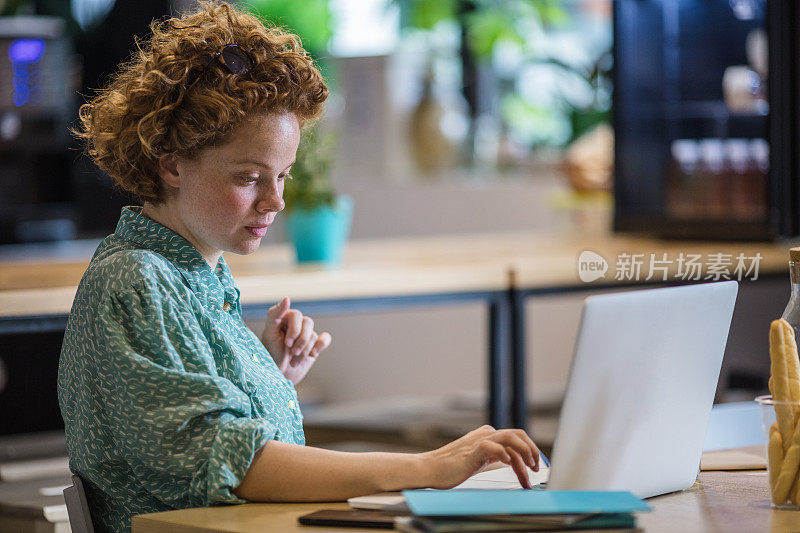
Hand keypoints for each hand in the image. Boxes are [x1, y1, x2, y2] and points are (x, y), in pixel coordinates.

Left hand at [261, 297, 331, 384]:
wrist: (277, 376)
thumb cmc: (270, 355)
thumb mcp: (269, 334)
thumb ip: (274, 315)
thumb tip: (287, 298)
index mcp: (284, 318)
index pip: (296, 315)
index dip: (294, 329)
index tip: (287, 342)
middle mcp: (296, 324)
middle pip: (308, 323)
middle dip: (300, 340)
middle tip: (290, 351)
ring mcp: (306, 334)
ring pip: (314, 335)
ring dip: (304, 350)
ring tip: (293, 361)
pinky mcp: (314, 345)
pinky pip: (325, 339)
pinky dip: (320, 346)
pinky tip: (312, 354)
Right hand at [419, 425, 540, 489]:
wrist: (430, 468)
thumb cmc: (451, 467)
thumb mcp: (479, 460)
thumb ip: (495, 457)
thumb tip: (515, 463)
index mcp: (488, 435)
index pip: (516, 438)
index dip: (529, 453)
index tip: (534, 468)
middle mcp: (486, 434)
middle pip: (518, 434)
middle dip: (532, 450)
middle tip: (536, 468)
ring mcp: (479, 441)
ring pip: (510, 437)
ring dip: (525, 452)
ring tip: (529, 468)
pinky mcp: (472, 451)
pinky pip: (493, 447)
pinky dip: (504, 454)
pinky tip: (507, 463)